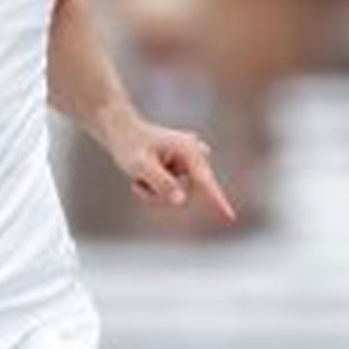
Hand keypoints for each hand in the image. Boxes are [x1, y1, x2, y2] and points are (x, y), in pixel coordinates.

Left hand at [111, 119, 236, 222]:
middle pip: (185, 193)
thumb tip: (181, 201)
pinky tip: (142, 174)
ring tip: (139, 173)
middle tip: (140, 179)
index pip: (205, 182)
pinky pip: (169, 192)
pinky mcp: (180, 169)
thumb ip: (161, 183)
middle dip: (160, 193)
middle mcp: (194, 156)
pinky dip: (152, 189)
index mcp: (189, 150)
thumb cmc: (129, 144)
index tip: (230, 217)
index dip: (217, 201)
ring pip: (174, 195)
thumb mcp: (140, 165)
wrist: (119, 131)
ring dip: (153, 191)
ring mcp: (187, 163)